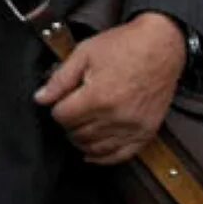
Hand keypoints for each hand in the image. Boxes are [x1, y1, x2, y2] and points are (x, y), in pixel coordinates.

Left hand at [33, 12, 184, 164]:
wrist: (161, 46)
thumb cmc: (124, 45)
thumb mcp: (84, 53)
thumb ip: (60, 79)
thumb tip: (41, 98)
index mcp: (98, 97)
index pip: (63, 117)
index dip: (56, 108)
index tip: (60, 101)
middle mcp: (116, 117)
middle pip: (77, 134)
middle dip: (68, 124)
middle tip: (70, 111)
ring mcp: (133, 127)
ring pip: (96, 148)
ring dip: (82, 141)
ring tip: (79, 128)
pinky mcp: (147, 132)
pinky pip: (121, 156)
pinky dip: (104, 158)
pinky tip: (92, 153)